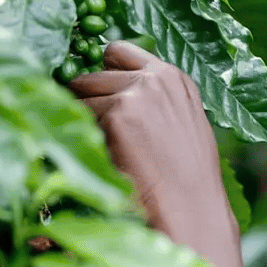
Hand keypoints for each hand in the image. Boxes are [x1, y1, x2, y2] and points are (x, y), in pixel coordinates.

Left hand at [65, 41, 246, 266]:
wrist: (191, 213)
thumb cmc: (185, 185)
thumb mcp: (180, 128)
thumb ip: (153, 103)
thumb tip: (112, 94)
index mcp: (174, 78)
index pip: (119, 52)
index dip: (102, 76)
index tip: (99, 101)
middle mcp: (156, 77)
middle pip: (92, 73)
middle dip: (87, 100)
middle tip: (97, 137)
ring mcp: (136, 92)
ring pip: (79, 93)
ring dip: (81, 120)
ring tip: (102, 153)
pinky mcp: (117, 112)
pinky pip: (76, 116)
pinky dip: (79, 137)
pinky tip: (100, 160)